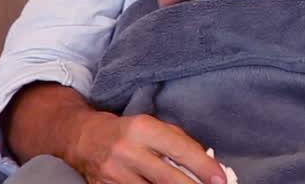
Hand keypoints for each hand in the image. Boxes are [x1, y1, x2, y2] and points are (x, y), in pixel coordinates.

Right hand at [67, 110, 225, 183]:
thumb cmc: (127, 131)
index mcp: (143, 129)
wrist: (84, 139)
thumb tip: (207, 164)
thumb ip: (180, 142)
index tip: (221, 179)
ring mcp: (114, 174)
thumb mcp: (154, 126)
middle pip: (168, 178)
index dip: (204, 167)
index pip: (180, 150)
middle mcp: (128, 151)